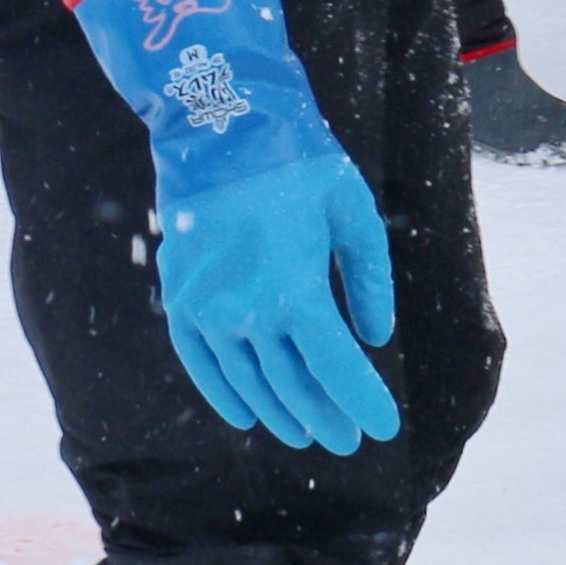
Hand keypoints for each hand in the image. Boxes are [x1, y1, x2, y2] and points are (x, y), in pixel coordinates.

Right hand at [157, 153, 399, 454]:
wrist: (217, 125)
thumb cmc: (298, 166)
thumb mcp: (354, 214)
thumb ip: (369, 281)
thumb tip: (375, 337)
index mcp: (296, 291)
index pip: (337, 369)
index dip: (363, 403)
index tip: (385, 429)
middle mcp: (247, 310)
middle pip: (294, 385)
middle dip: (326, 417)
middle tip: (349, 439)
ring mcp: (207, 309)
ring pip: (249, 382)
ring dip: (281, 413)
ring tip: (306, 433)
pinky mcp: (180, 299)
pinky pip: (201, 362)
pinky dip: (224, 394)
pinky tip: (247, 416)